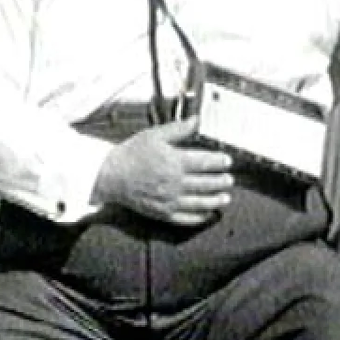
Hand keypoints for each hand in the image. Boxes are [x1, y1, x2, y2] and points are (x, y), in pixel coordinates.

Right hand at [92, 116, 233, 226]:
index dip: (219, 162)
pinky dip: (200, 217)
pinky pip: (186, 218)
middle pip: (205, 184)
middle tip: (229, 179)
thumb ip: (179, 129)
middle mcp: (173, 183)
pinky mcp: (163, 213)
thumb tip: (197, 120)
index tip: (227, 161)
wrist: (110, 176)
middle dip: (221, 182)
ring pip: (199, 203)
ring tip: (225, 197)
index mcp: (173, 162)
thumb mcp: (154, 135)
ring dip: (216, 201)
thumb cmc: (132, 154)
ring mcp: (169, 201)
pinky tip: (208, 213)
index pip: (204, 162)